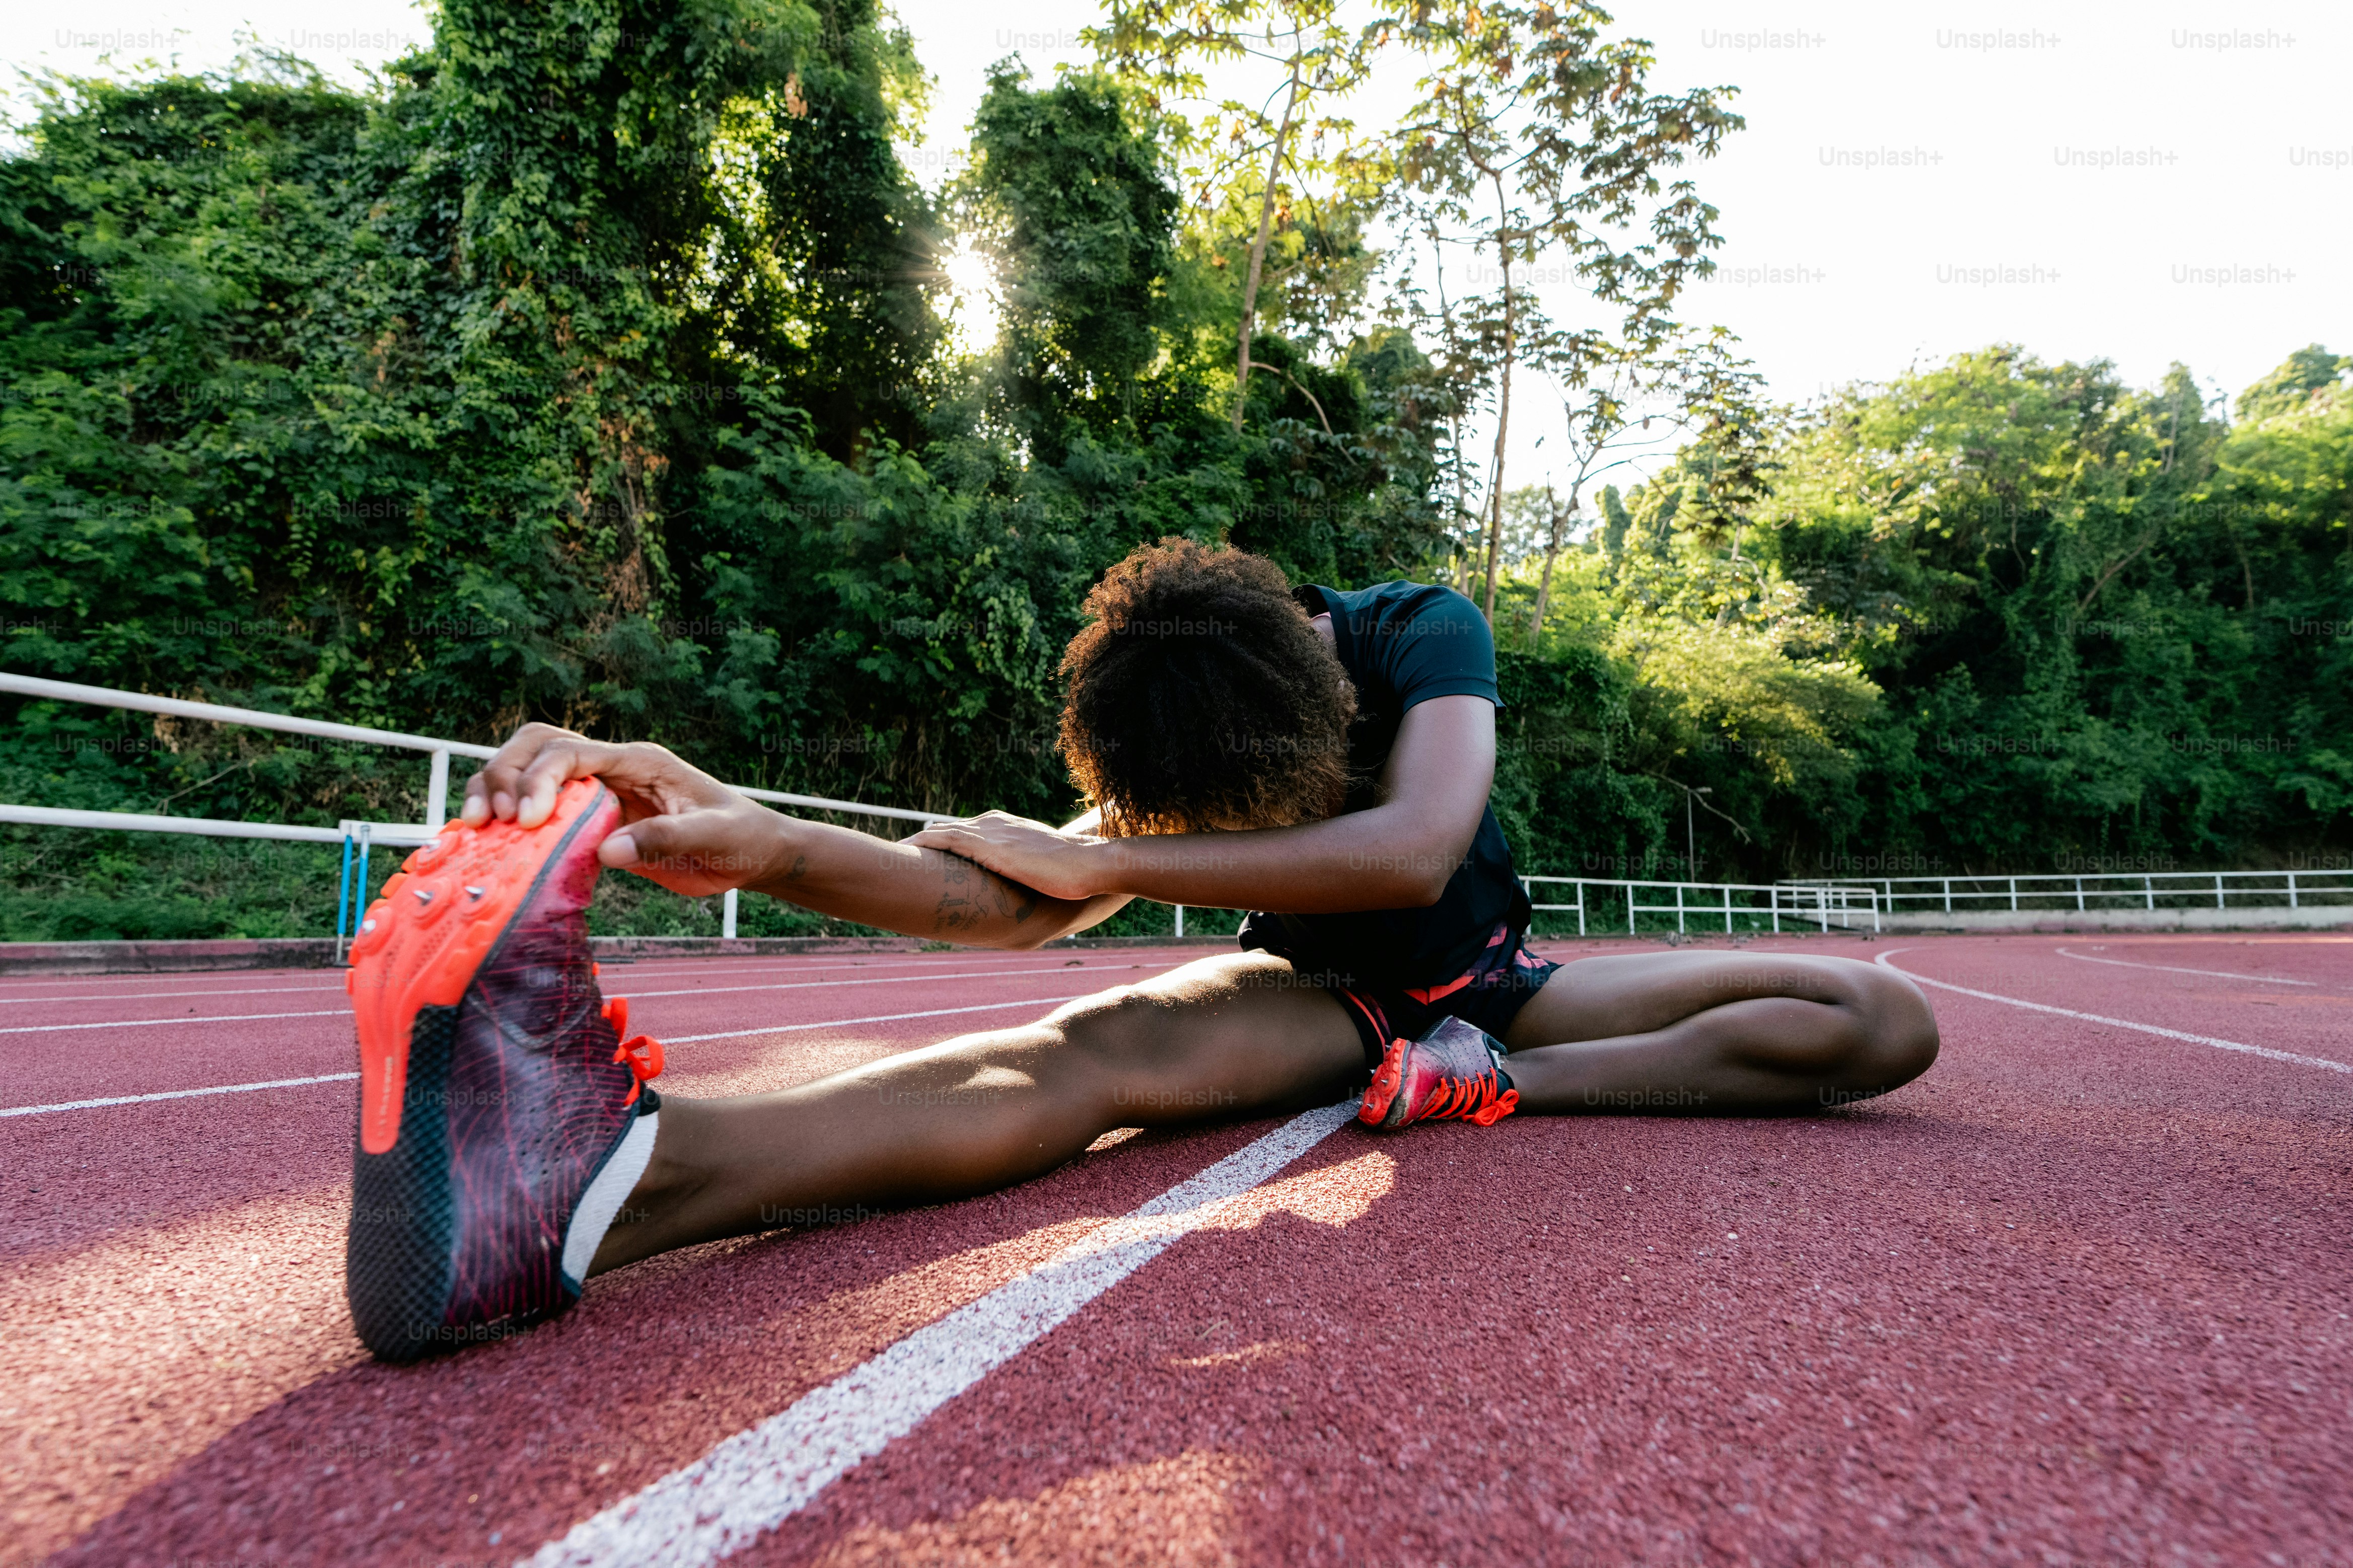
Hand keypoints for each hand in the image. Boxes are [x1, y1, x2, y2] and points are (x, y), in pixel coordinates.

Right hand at [460, 723, 786, 897]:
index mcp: (640, 761)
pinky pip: (542, 810)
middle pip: (538, 746)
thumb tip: (606, 851)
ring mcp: (601, 791)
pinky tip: (490, 846)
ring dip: (495, 790)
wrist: (754, 853)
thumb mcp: (714, 839)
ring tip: (475, 829)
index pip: (572, 752)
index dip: (539, 780)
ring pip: (530, 770)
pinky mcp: (594, 820)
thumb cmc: (741, 839)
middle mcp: (613, 768)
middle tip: (488, 821)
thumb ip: (665, 841)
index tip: (525, 821)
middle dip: (504, 774)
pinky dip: (509, 821)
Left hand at [905, 810, 1107, 902]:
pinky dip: (922, 844)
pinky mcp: (987, 845)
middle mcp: (994, 824)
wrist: (1090, 863)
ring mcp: (990, 832)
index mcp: (1007, 828)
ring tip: (888, 860)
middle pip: (948, 830)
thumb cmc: (1075, 872)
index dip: (943, 845)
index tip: (924, 860)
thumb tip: (1028, 894)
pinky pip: (944, 839)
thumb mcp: (1044, 870)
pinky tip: (903, 854)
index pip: (966, 832)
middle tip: (896, 863)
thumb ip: (1030, 874)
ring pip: (940, 833)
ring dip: (915, 845)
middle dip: (923, 845)